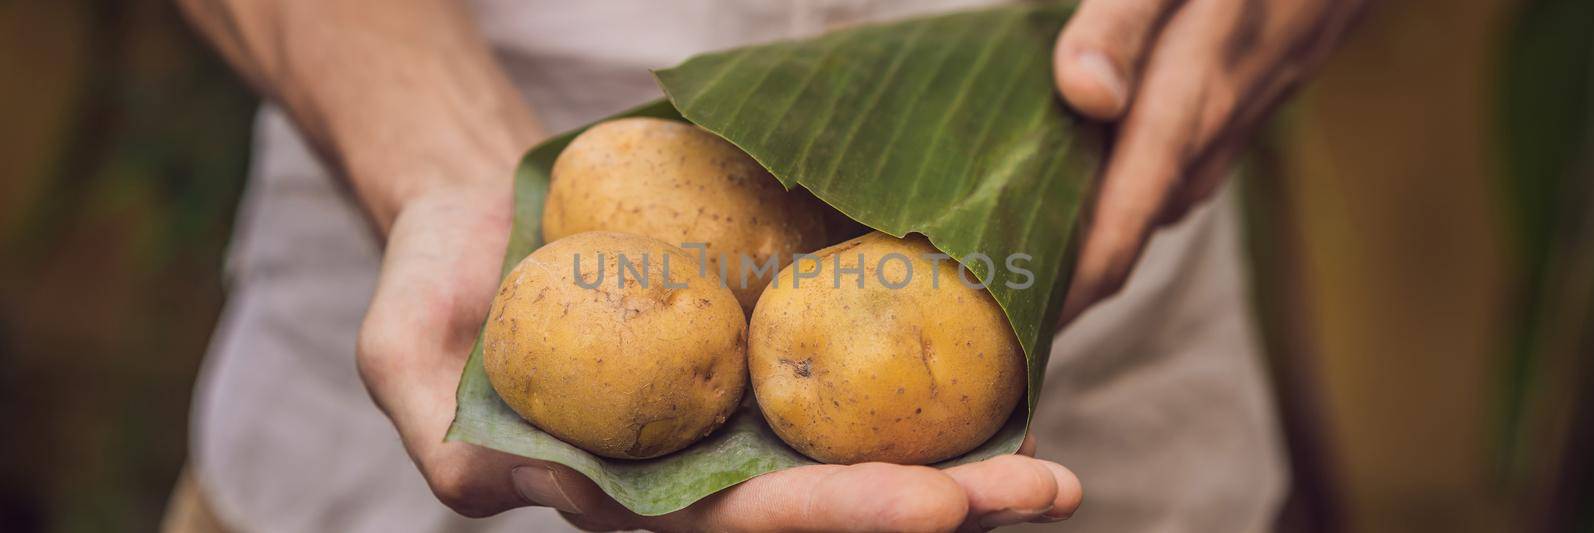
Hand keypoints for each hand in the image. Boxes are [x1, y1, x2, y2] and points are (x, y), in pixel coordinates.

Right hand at [355, 185, 1081, 530]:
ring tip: (1057, 460)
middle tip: (1050, 490)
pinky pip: (847, 364)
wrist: (474, 216)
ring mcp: (732, 402)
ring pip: (853, 445)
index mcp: (625, 485)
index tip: (938, 505)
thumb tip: (504, 488)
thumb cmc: (432, 286)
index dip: (838, 517)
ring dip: (957, 456)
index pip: (741, 521)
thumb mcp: (401, 353)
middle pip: (826, 500)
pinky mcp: (755, 338)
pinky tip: (1003, 373)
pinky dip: (924, 376)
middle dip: (939, 504)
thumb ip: (440, 428)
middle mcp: (695, 460)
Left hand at [1052, 0, 1365, 322]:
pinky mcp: (1279, 77)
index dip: (1080, 276)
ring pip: (1182, 189)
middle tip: (1029, 313)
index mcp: (1199, 81)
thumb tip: (1082, 97)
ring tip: (1066, 264)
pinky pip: (1211, 153)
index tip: (1031, 331)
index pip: (1128, 208)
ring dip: (1127, 232)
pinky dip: (1162, 183)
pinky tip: (1132, 181)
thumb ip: (1121, 21)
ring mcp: (1263, 97)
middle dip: (1092, 273)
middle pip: (1151, 217)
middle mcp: (1233, 107)